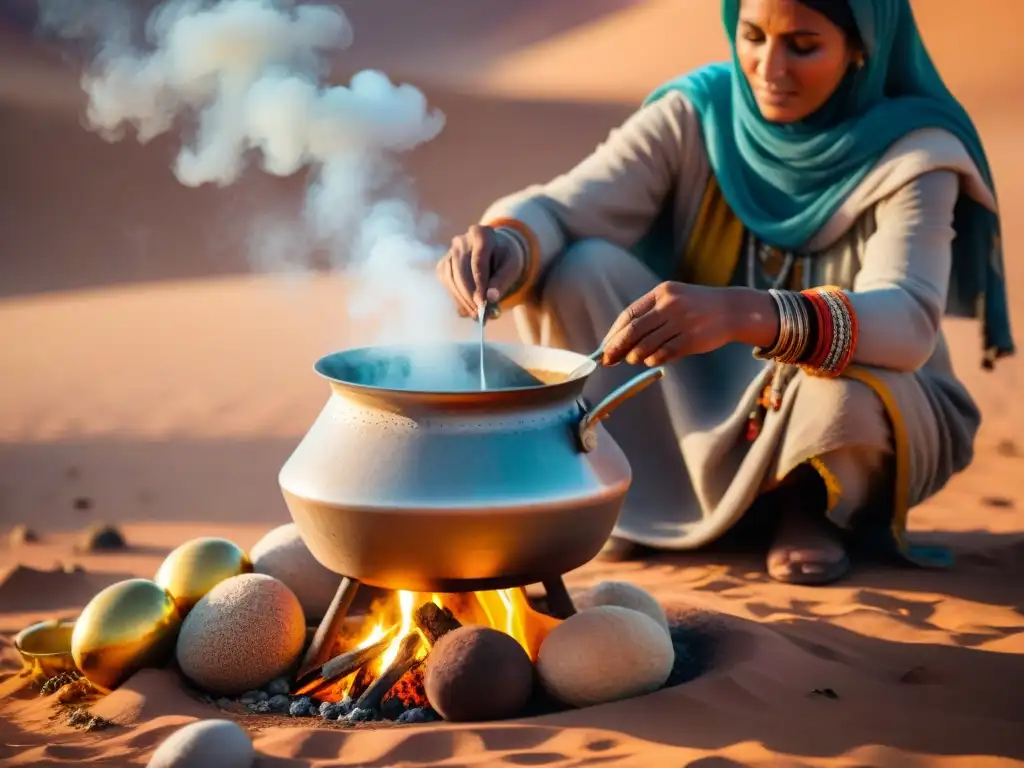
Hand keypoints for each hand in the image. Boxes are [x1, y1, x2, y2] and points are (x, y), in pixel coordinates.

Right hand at [436, 225, 523, 316]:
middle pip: (462, 271)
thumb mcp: (512, 268)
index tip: (483, 304)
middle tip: (481, 315)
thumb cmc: (505, 259)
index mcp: (481, 234)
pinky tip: (469, 309)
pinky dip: (458, 299)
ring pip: (451, 280)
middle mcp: (461, 241)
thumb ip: (502, 281)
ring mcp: (450, 253)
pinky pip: (447, 285)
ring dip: (463, 301)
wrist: (495, 253)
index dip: (479, 284)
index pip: (478, 262)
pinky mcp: (443, 266)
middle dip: (470, 296)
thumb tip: (490, 298)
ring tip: (477, 316)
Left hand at [601, 282, 774, 366]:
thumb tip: (621, 339)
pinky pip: (665, 354)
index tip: (604, 347)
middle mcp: (670, 305)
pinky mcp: (692, 339)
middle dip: (617, 348)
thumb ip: (650, 315)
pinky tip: (651, 361)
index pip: (629, 314)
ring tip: (633, 360)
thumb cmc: (697, 307)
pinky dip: (654, 360)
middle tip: (607, 360)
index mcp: (661, 293)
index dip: (614, 333)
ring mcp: (682, 322)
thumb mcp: (673, 299)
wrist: (732, 310)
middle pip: (634, 331)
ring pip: (647, 345)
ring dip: (635, 356)